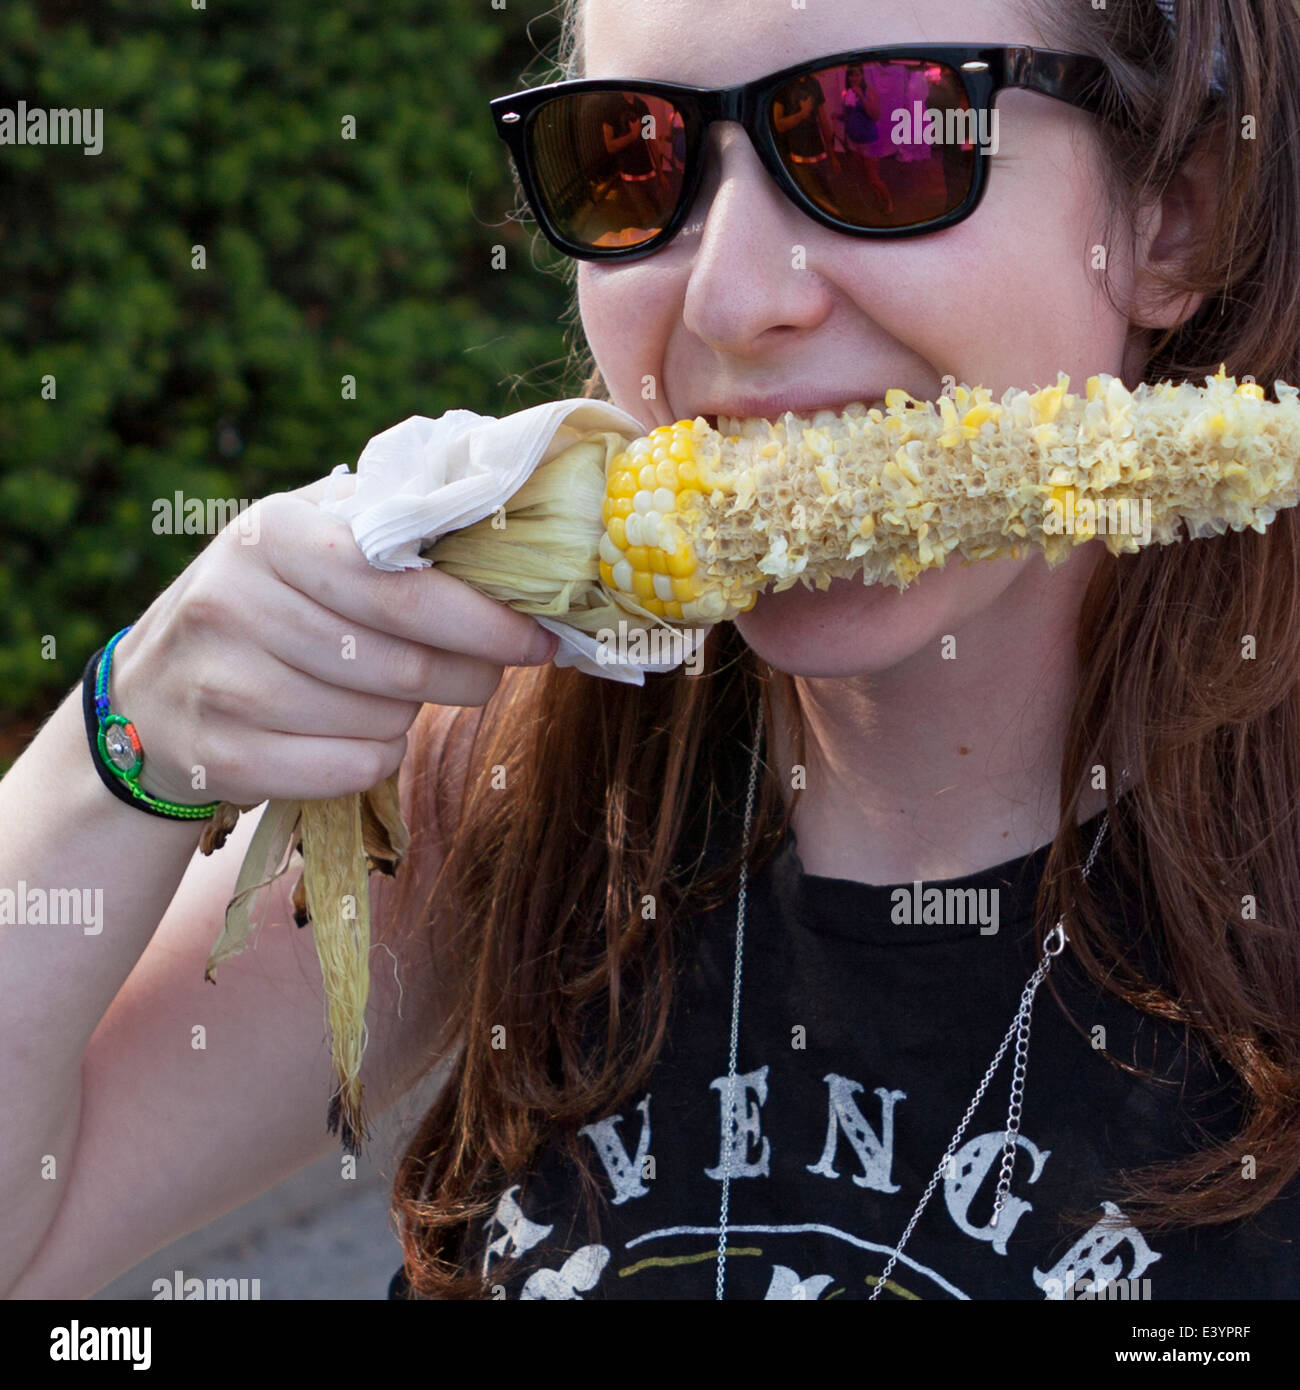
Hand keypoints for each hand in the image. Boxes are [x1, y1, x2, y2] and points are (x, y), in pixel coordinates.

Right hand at [108, 476, 558, 805]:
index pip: (401, 588)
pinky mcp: (223, 756)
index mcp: (272, 533)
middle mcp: (236, 604)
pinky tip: (352, 730)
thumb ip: (392, 528)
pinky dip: (376, 756)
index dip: (484, 621)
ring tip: (387, 691)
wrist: (152, 691)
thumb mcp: (309, 540)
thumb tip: (511, 537)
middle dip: (469, 674)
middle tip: (489, 672)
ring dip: (410, 713)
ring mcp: (223, 685)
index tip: (541, 639)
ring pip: (383, 722)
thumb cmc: (267, 604)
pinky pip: (353, 768)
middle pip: (402, 664)